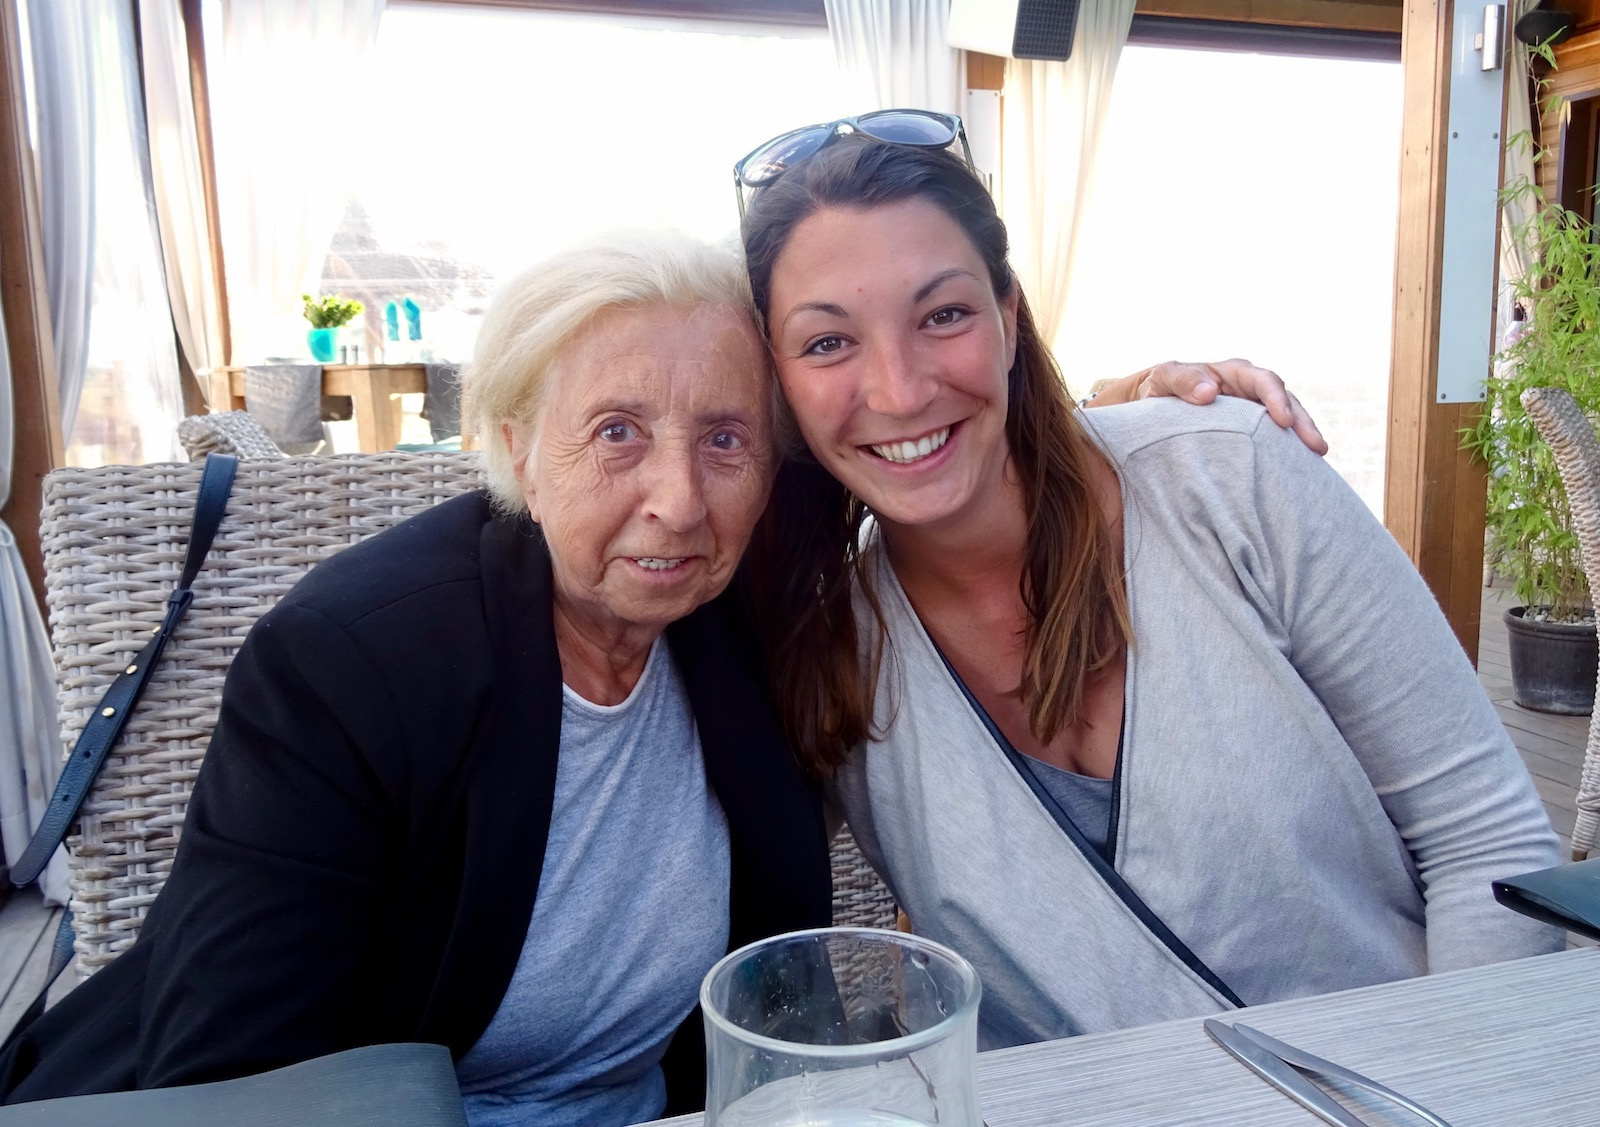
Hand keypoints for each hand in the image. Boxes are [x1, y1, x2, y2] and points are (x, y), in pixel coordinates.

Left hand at [1087, 358, 1328, 455]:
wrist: (1150, 406)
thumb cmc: (1159, 387)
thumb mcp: (1165, 378)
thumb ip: (1183, 381)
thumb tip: (1209, 393)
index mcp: (1233, 374)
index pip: (1263, 381)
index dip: (1275, 399)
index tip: (1283, 421)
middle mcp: (1249, 392)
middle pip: (1284, 403)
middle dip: (1301, 423)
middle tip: (1315, 446)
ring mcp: (1251, 414)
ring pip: (1284, 424)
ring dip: (1300, 439)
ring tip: (1316, 460)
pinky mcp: (1248, 435)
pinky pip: (1270, 443)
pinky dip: (1283, 454)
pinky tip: (1295, 473)